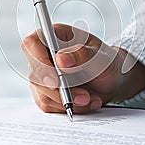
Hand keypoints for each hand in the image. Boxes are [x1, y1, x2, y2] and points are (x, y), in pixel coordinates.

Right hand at [22, 24, 144, 113]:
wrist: (113, 80)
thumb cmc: (106, 61)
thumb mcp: (101, 56)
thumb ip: (82, 55)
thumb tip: (60, 59)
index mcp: (54, 35)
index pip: (31, 44)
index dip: (38, 62)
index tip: (56, 81)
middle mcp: (44, 54)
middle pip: (35, 74)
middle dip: (60, 91)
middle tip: (85, 96)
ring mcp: (43, 75)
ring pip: (42, 94)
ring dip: (68, 102)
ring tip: (92, 99)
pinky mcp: (47, 93)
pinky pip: (50, 106)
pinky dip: (70, 108)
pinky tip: (88, 102)